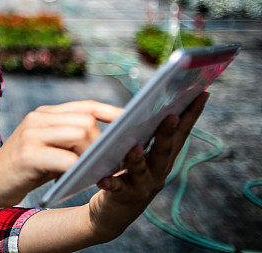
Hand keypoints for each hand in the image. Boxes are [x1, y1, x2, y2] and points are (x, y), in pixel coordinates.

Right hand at [0, 100, 122, 207]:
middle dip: (103, 143)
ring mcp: (31, 134)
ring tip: (100, 172)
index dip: (111, 113)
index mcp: (44, 115)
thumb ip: (70, 142)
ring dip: (94, 156)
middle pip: (86, 120)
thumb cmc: (24, 170)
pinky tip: (85, 180)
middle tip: (111, 163)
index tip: (133, 123)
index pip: (85, 106)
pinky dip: (81, 170)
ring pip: (79, 134)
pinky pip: (66, 159)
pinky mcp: (28, 155)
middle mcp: (37, 119)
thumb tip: (110, 147)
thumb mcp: (48, 150)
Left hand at [86, 92, 209, 241]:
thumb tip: (151, 105)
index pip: (181, 133)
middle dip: (168, 133)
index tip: (201, 93)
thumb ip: (147, 136)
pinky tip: (104, 179)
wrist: (111, 213)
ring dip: (138, 159)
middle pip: (165, 150)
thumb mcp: (141, 155)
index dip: (191, 114)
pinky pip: (117, 189)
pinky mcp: (123, 198)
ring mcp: (143, 186)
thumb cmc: (126, 175)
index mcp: (163, 157)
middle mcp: (158, 172)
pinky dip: (111, 183)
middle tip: (171, 115)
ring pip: (142, 171)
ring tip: (134, 147)